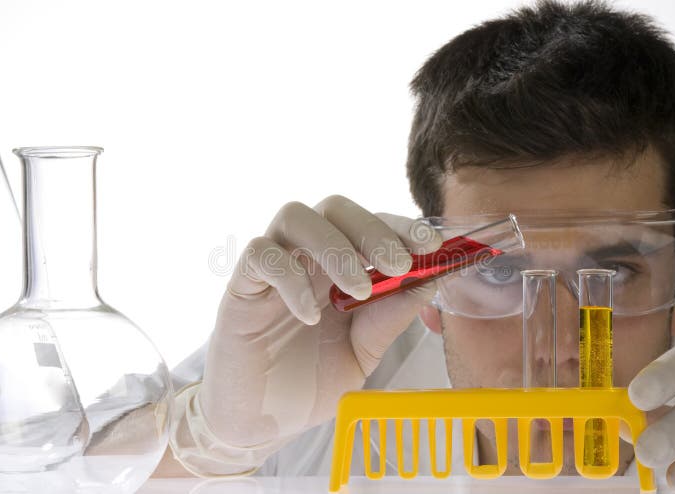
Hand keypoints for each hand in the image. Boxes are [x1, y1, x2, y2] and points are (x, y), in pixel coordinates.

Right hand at [199, 195, 440, 460]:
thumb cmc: (311, 382)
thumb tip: (432, 278)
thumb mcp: (365, 350)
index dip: (401, 226)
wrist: (263, 423)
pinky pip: (261, 254)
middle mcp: (307, 257)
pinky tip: (310, 316)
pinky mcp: (241, 285)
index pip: (371, 225)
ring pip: (296, 216)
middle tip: (398, 265)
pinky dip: (290, 278)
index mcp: (340, 266)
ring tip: (359, 291)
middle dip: (372, 230)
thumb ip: (391, 315)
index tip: (433, 245)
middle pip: (334, 207)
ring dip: (335, 248)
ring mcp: (272, 267)